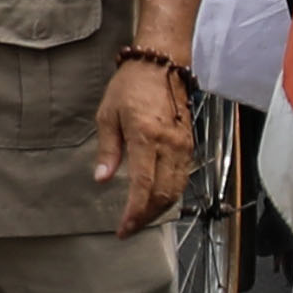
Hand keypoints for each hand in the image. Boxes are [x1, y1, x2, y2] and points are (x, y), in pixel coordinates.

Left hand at [95, 54, 197, 228]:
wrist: (162, 64)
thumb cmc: (132, 85)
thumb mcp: (108, 115)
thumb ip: (108, 150)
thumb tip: (102, 179)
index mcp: (146, 137)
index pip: (143, 185)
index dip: (134, 211)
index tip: (124, 227)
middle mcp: (170, 144)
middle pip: (164, 194)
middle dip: (147, 216)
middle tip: (130, 227)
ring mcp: (183, 145)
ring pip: (178, 189)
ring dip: (160, 208)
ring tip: (142, 217)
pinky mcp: (189, 143)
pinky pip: (184, 176)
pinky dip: (171, 193)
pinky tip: (157, 198)